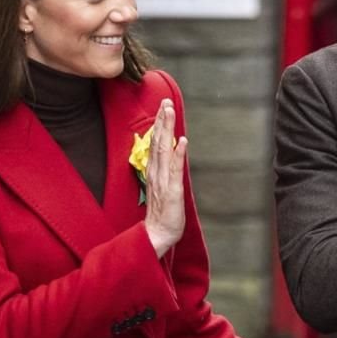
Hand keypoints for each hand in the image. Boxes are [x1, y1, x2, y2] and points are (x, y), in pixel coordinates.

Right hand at [143, 99, 188, 256]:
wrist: (157, 235)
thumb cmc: (161, 213)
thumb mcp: (161, 188)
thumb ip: (164, 171)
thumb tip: (170, 155)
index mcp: (154, 172)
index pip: (155, 143)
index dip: (159, 125)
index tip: (162, 107)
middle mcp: (156, 173)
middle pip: (158, 142)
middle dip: (162, 121)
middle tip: (165, 101)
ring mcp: (163, 181)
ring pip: (164, 151)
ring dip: (167, 130)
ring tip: (169, 112)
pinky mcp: (172, 191)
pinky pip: (175, 170)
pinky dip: (178, 154)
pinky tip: (183, 141)